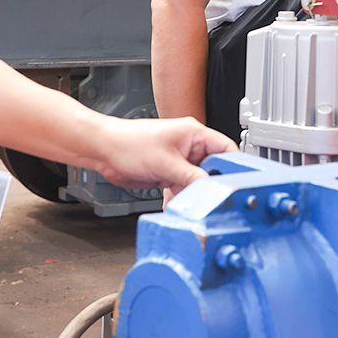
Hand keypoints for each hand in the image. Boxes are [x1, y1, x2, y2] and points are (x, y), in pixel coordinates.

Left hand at [91, 117, 235, 201]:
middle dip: (206, 185)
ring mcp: (179, 160)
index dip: (233, 167)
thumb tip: (210, 188)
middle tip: (203, 197)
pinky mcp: (168, 173)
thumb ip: (191, 176)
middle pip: (212, 170)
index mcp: (194, 134)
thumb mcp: (165, 163)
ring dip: (190, 194)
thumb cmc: (128, 143)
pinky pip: (182, 188)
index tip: (233, 185)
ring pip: (196, 182)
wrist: (104, 151)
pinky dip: (178, 197)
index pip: (226, 149)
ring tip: (182, 200)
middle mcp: (189, 146)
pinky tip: (171, 203)